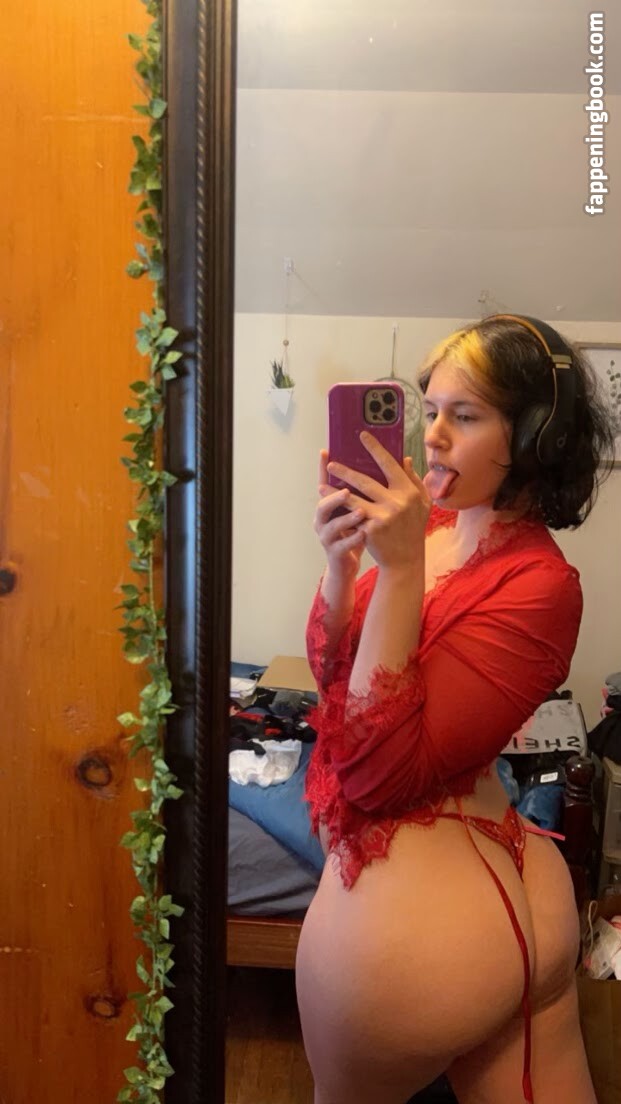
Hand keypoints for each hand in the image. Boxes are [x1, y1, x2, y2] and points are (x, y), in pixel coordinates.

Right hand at [313, 449, 365, 576]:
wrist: (347, 564)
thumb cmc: (356, 531)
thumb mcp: (361, 509)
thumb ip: (370, 489)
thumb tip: (392, 463)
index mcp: (330, 505)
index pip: (325, 483)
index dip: (322, 468)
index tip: (325, 452)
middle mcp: (324, 519)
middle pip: (323, 505)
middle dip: (335, 496)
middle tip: (348, 490)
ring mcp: (327, 536)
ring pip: (332, 526)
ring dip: (346, 518)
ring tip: (361, 512)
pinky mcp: (334, 553)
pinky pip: (342, 546)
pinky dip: (353, 540)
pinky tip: (364, 535)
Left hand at [326, 433, 430, 570]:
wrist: (405, 559)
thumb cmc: (413, 528)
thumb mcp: (422, 503)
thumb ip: (414, 480)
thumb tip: (405, 459)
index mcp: (408, 491)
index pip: (389, 464)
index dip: (375, 448)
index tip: (362, 436)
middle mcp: (396, 502)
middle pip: (365, 480)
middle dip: (345, 471)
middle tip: (331, 463)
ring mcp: (382, 516)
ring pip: (352, 498)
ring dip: (334, 492)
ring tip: (322, 486)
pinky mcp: (370, 529)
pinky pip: (351, 516)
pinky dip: (339, 510)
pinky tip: (328, 506)